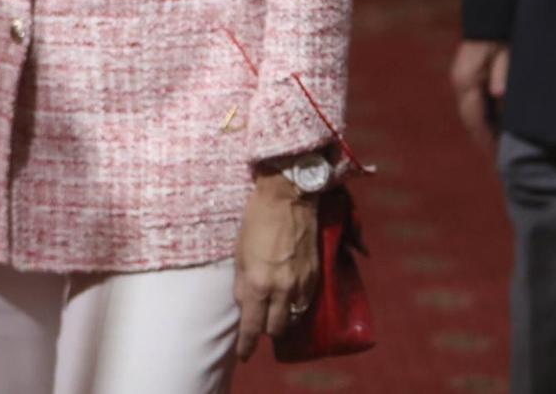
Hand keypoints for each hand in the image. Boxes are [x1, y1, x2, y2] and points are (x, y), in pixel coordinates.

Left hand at [233, 173, 318, 360]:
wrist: (288, 199)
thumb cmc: (256, 222)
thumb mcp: (239, 253)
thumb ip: (241, 284)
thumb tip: (244, 305)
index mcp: (258, 283)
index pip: (253, 326)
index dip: (247, 345)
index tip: (244, 355)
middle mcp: (281, 289)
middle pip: (276, 328)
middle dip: (265, 331)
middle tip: (258, 325)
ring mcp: (302, 284)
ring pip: (293, 318)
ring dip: (282, 320)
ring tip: (274, 315)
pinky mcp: (316, 276)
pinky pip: (307, 303)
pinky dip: (297, 307)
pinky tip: (289, 301)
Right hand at [450, 39, 508, 150]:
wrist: (493, 15)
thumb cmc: (503, 34)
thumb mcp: (507, 52)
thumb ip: (502, 72)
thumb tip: (499, 94)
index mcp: (466, 79)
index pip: (475, 118)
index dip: (487, 140)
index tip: (499, 158)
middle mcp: (461, 83)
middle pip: (471, 119)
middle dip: (485, 139)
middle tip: (502, 161)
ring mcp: (463, 80)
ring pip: (473, 113)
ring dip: (486, 129)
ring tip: (501, 149)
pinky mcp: (469, 77)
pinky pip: (477, 104)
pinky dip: (486, 117)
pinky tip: (499, 127)